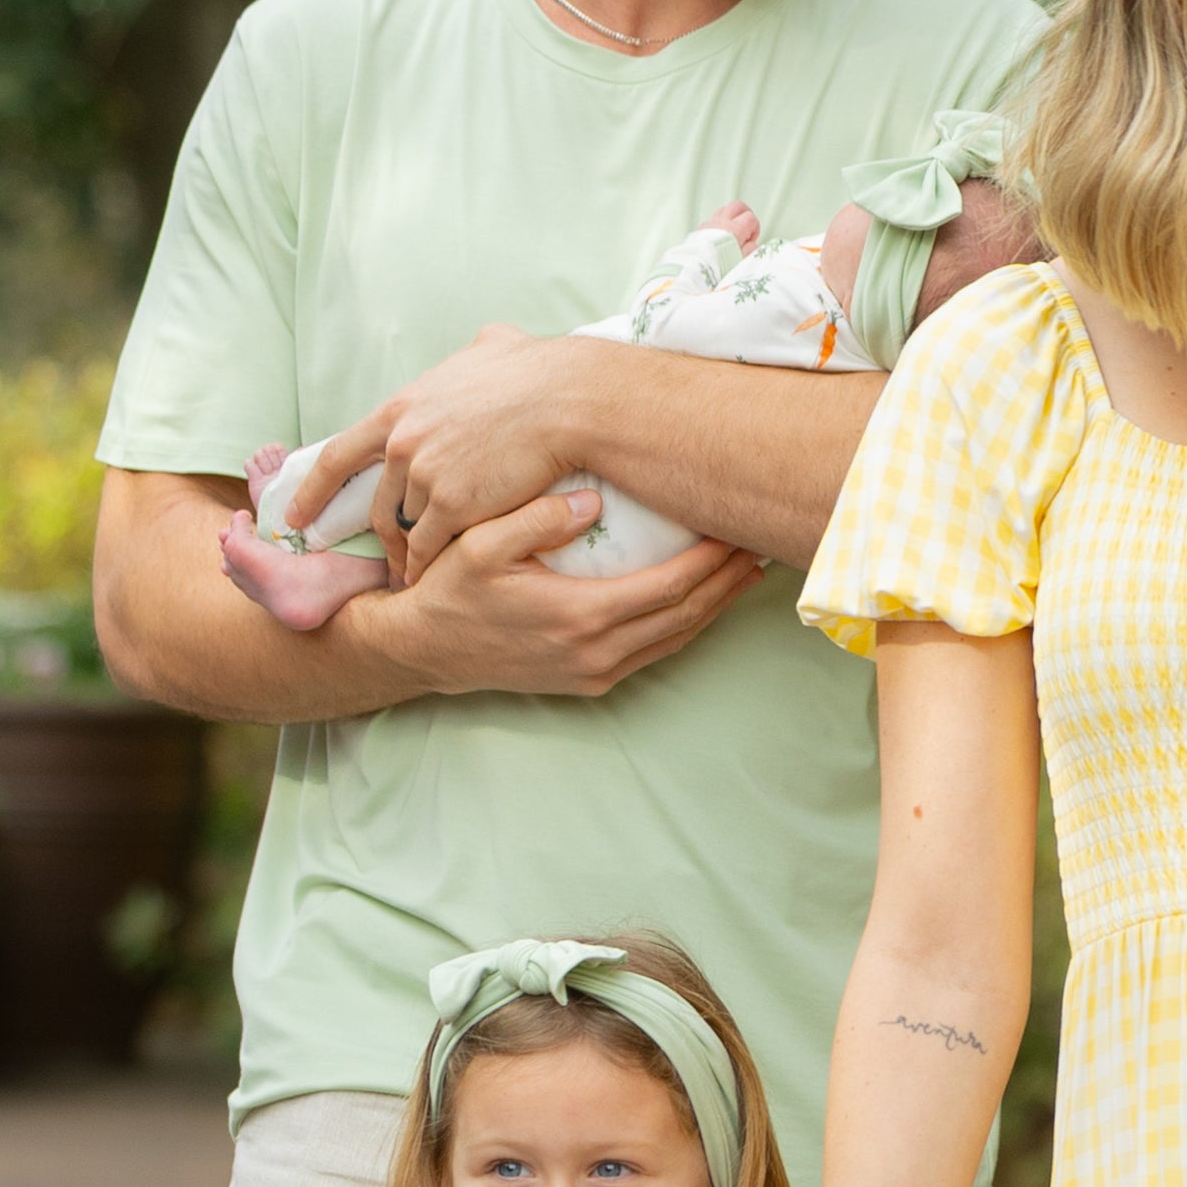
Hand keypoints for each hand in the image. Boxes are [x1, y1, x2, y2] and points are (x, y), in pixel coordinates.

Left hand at [288, 321, 559, 582]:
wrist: (566, 401)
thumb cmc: (537, 371)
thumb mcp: (492, 348)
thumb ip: (472, 356)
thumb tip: (485, 346)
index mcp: (402, 408)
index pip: (340, 454)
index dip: (313, 489)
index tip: (296, 516)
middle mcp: (403, 444)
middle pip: (378, 503)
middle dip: (378, 535)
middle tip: (382, 559)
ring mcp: (425, 477)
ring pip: (406, 527)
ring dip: (408, 554)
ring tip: (414, 575)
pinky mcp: (453, 506)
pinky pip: (429, 547)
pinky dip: (425, 568)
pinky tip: (428, 582)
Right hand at [377, 497, 765, 700]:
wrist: (427, 650)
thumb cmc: (452, 590)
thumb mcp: (481, 544)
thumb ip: (535, 519)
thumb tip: (592, 504)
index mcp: (580, 616)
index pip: (669, 587)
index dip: (711, 560)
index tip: (735, 529)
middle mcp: (597, 653)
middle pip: (687, 615)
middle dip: (728, 581)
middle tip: (758, 544)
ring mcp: (597, 673)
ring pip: (678, 638)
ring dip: (716, 605)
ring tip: (746, 570)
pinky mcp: (591, 683)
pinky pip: (656, 652)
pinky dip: (688, 624)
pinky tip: (704, 600)